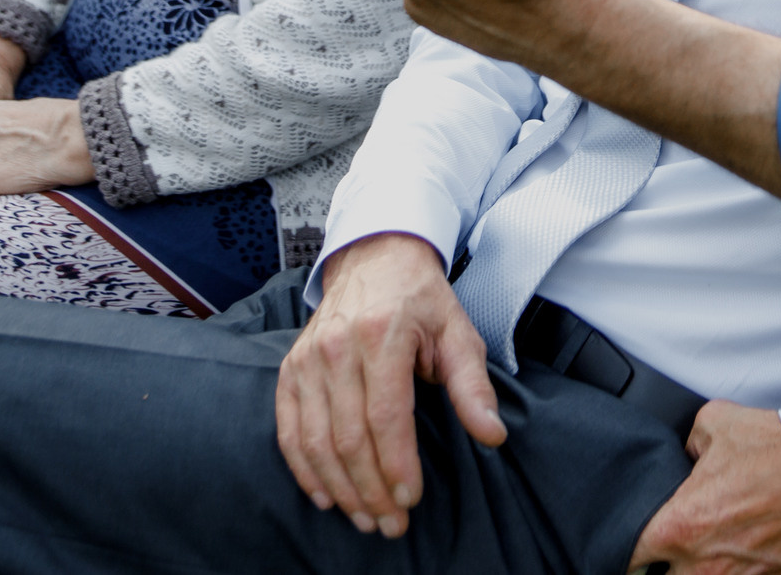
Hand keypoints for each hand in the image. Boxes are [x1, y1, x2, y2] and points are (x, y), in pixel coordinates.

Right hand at [275, 232, 501, 537]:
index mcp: (382, 335)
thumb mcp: (458, 332)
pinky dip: (303, 468)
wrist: (375, 257)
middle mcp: (337, 347)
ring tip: (364, 519)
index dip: (397, 465)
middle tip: (391, 524)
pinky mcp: (291, 368)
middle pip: (349, 437)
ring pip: (315, 440)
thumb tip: (492, 435)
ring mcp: (308, 358)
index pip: (386, 417)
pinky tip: (325, 495)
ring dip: (339, 488)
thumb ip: (472, 387)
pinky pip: (288, 428)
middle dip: (370, 490)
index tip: (411, 500)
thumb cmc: (421, 299)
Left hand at [627, 403, 780, 574]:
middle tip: (686, 541)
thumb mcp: (716, 423)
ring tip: (721, 547)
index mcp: (680, 527)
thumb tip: (685, 457)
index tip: (643, 538)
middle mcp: (704, 568)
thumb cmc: (778, 449)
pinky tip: (751, 555)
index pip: (629, 557)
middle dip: (669, 565)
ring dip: (707, 569)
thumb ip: (686, 445)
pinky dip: (744, 574)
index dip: (632, 547)